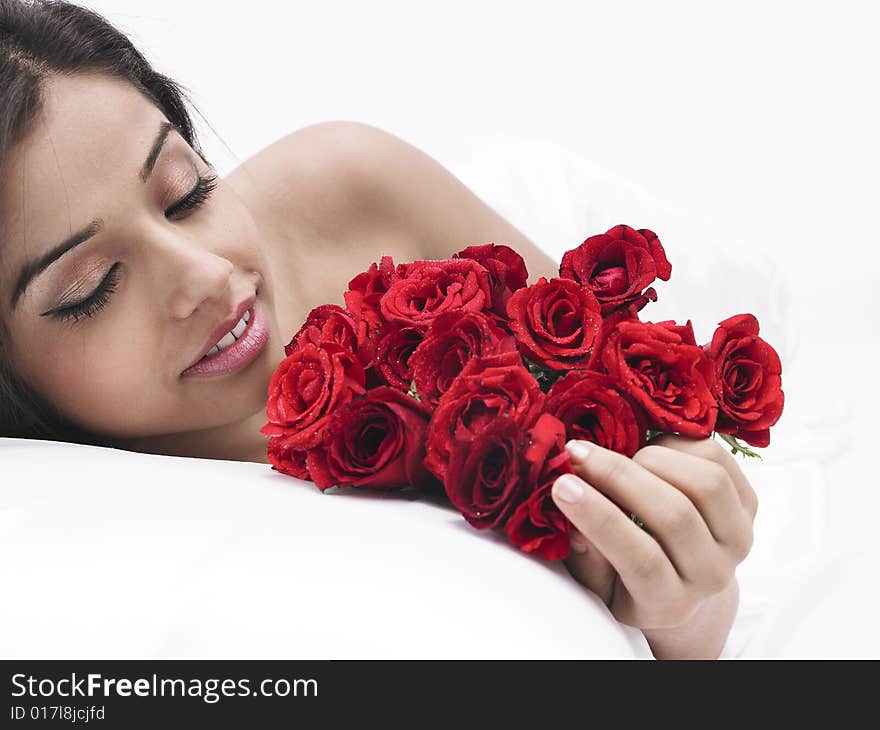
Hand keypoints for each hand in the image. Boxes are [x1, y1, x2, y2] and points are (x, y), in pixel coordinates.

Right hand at [551, 433, 757, 653]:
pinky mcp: (750, 504)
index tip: (562, 485)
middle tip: (576, 453)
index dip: (599, 518)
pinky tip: (651, 450)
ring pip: (705, 484)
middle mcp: (711, 575)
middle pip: (674, 516)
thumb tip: (571, 513)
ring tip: (620, 455)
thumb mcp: (598, 583)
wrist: (685, 581)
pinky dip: (678, 445)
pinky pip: (717, 459)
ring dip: (652, 458)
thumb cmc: (627, 581)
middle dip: (618, 476)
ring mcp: (738, 538)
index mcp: (669, 603)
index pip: (640, 559)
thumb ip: (585, 555)